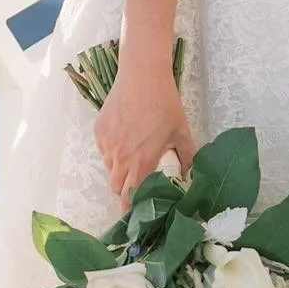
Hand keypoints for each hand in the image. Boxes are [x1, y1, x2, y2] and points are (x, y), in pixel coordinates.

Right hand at [93, 67, 195, 208]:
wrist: (142, 74)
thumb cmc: (165, 103)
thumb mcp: (182, 130)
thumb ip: (187, 156)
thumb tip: (189, 175)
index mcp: (141, 162)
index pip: (130, 197)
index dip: (132, 208)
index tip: (136, 213)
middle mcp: (120, 157)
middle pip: (116, 187)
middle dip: (125, 190)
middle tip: (137, 181)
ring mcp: (107, 144)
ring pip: (109, 168)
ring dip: (119, 169)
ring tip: (133, 154)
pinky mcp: (99, 130)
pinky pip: (103, 150)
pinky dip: (112, 151)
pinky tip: (125, 136)